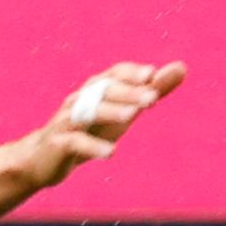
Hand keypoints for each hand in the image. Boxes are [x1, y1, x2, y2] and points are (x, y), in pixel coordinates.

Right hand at [31, 61, 186, 181]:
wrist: (43, 158)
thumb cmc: (91, 129)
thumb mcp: (125, 109)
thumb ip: (152, 90)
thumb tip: (182, 67)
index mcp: (97, 89)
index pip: (115, 73)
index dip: (131, 73)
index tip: (152, 74)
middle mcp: (80, 100)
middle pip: (103, 90)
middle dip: (128, 92)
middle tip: (153, 98)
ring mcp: (66, 121)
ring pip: (87, 111)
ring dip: (110, 111)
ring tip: (131, 116)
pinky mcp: (58, 143)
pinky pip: (75, 142)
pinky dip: (92, 146)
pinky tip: (111, 153)